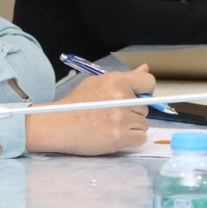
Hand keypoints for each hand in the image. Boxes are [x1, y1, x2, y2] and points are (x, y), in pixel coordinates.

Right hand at [25, 68, 154, 155]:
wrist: (57, 125)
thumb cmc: (76, 104)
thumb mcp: (97, 83)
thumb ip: (125, 78)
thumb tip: (145, 68)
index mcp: (115, 81)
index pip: (148, 82)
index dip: (145, 91)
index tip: (136, 98)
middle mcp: (121, 98)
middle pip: (145, 107)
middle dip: (133, 111)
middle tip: (113, 114)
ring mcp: (121, 118)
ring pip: (143, 124)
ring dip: (132, 126)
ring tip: (112, 125)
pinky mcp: (119, 137)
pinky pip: (140, 138)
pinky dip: (131, 139)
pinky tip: (116, 135)